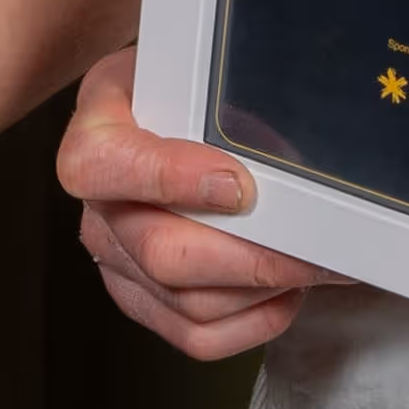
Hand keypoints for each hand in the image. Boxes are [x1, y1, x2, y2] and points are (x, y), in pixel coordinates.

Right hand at [57, 45, 344, 360]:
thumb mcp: (192, 70)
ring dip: (263, 292)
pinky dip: (253, 324)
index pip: (102, 167)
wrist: (167, 109)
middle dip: (252, 258)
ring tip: (311, 266)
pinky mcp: (143, 300)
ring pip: (188, 305)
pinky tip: (282, 293)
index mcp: (96, 136)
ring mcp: (117, 260)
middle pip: (160, 254)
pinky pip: (197, 338)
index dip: (168, 181)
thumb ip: (220, 98)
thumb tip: (287, 143)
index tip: (237, 185)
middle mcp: (98, 208)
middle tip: (312, 249)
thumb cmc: (185, 91)